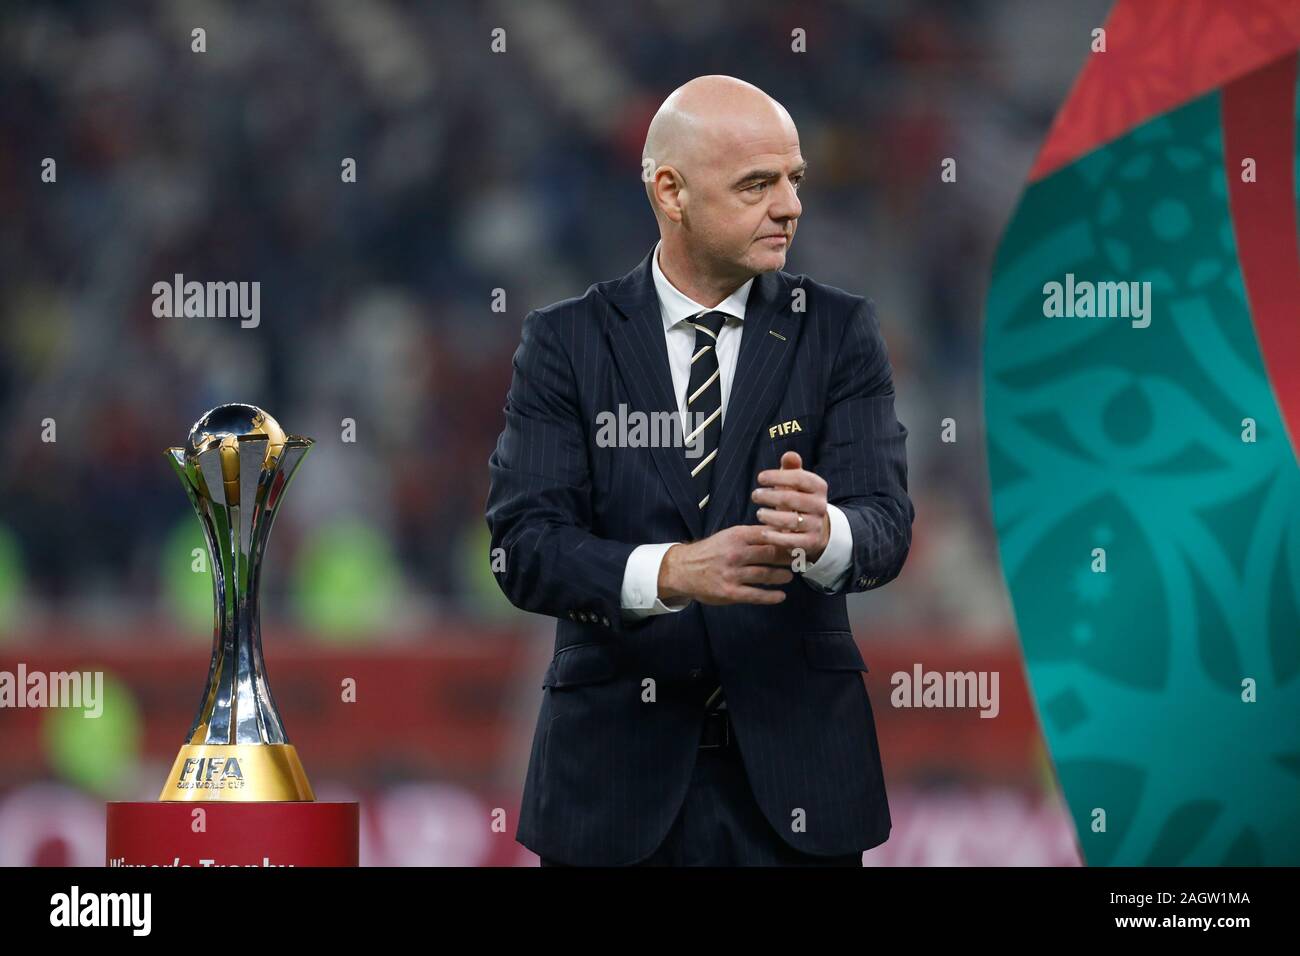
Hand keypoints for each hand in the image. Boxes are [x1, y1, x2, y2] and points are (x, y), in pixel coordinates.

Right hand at [657, 525, 794, 605]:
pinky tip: (780, 596)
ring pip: (765, 574)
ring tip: (789, 576)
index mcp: (737, 536)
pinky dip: (771, 596)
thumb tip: (780, 533)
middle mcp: (736, 553)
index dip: (786, 538)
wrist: (683, 569)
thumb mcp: (728, 536)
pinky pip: (756, 595)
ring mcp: (733, 574)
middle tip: (798, 560)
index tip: (798, 542)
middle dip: (788, 557)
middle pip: (771, 553)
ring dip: (782, 575)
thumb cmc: (710, 551)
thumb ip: (751, 536)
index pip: (768, 534)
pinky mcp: (730, 592)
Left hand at [752, 451, 830, 563]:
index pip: (799, 478)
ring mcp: (816, 525)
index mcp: (818, 487)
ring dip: (770, 517)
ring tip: (759, 513)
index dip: (778, 476)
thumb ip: (792, 468)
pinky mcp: (810, 543)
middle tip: (755, 495)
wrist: (816, 528)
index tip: (760, 478)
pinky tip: (764, 532)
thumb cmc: (799, 499)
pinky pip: (791, 540)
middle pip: (791, 499)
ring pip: (791, 520)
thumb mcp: (797, 482)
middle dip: (770, 496)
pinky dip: (776, 536)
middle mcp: (820, 505)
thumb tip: (789, 455)